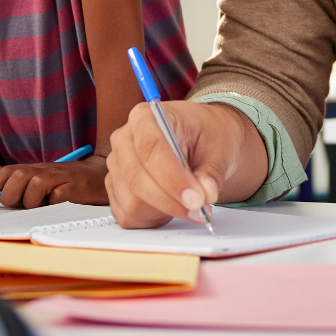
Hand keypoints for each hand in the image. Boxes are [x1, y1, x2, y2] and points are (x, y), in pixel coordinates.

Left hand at [0, 157, 108, 207]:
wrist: (100, 173)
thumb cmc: (68, 183)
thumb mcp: (43, 182)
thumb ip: (23, 188)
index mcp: (33, 169)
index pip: (5, 172)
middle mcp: (44, 170)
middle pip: (16, 177)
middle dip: (11, 196)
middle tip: (20, 205)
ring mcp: (60, 178)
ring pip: (34, 187)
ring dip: (32, 202)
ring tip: (42, 206)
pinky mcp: (74, 188)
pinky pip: (56, 198)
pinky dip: (53, 205)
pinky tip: (59, 205)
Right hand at [105, 100, 264, 228]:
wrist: (199, 140)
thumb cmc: (205, 136)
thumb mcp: (219, 146)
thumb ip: (212, 172)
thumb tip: (206, 193)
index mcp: (145, 116)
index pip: (151, 148)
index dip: (173, 178)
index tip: (196, 199)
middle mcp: (124, 140)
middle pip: (136, 178)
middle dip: (169, 201)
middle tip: (200, 211)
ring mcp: (116, 166)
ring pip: (131, 202)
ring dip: (163, 212)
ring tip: (187, 205)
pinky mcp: (116, 189)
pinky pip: (128, 215)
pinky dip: (153, 219)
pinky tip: (171, 207)